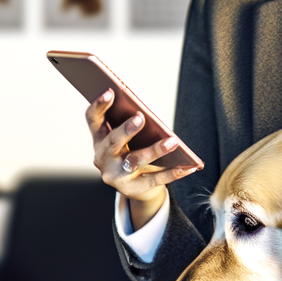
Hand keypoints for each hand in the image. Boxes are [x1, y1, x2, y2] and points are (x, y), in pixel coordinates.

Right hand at [86, 90, 198, 228]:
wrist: (136, 185)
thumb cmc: (134, 150)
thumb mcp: (129, 136)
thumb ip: (133, 121)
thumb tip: (151, 111)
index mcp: (99, 138)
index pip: (93, 119)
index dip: (99, 105)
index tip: (110, 91)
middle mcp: (102, 157)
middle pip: (112, 142)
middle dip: (126, 130)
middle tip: (140, 117)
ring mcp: (115, 175)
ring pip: (134, 161)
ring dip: (154, 150)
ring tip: (172, 141)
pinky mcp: (132, 189)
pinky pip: (154, 180)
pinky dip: (173, 173)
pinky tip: (188, 166)